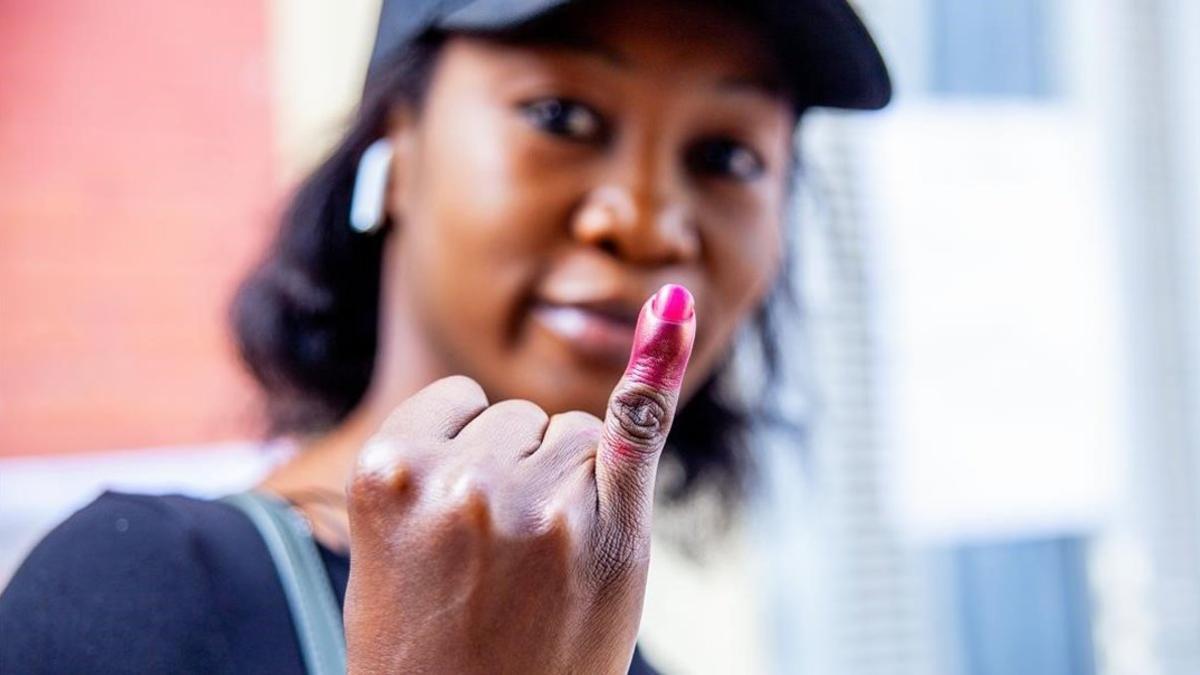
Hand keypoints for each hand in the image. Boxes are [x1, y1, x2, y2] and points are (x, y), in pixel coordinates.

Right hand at [344, 284, 695, 674]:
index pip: (461, 402)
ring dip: (567, 488)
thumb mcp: (383, 543)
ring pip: (575, 436)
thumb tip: (507, 388)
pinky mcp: (608, 534)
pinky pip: (637, 431)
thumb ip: (437, 455)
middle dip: (516, 475)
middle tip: (494, 563)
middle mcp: (463, 482)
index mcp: (387, 471)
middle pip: (521, 420)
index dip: (464, 458)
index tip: (451, 522)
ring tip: (535, 571)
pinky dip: (655, 374)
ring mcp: (540, 507)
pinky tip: (674, 314)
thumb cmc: (428, 643)